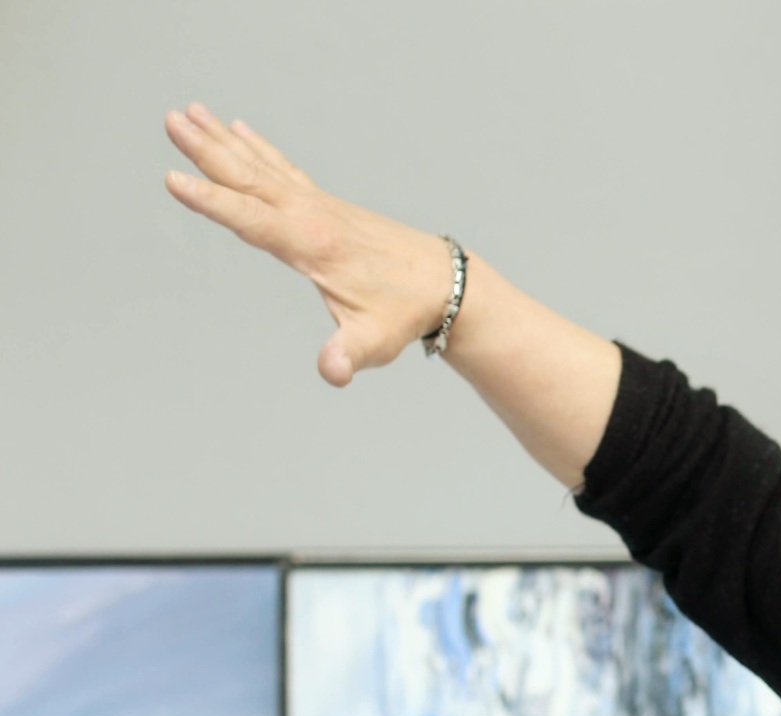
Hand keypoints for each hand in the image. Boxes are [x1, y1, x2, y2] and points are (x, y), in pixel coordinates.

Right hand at [163, 103, 453, 386]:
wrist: (444, 282)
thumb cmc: (406, 313)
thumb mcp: (375, 342)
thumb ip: (348, 355)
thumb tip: (333, 372)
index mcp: (313, 244)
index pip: (251, 219)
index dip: (211, 202)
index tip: (173, 179)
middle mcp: (312, 215)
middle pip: (249, 178)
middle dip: (207, 150)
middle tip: (170, 119)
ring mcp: (319, 205)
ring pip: (261, 166)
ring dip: (222, 139)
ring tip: (188, 111)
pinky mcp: (325, 204)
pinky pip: (282, 168)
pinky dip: (256, 147)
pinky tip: (237, 128)